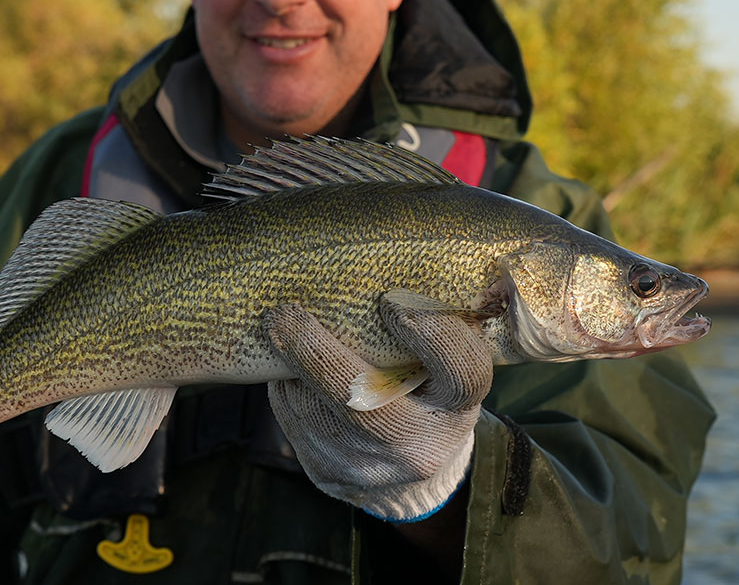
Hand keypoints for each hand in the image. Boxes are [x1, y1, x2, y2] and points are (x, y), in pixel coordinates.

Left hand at [262, 292, 494, 521]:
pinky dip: (287, 387)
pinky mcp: (329, 475)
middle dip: (319, 356)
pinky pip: (295, 423)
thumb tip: (399, 259)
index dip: (432, 336)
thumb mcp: (445, 368)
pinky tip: (284, 364)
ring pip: (317, 412)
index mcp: (457, 409)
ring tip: (278, 326)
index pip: (460, 373)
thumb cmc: (425, 396)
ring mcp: (370, 468)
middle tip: (287, 312)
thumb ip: (434, 328)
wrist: (407, 479)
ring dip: (293, 366)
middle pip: (366, 405)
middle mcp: (418, 445)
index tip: (393, 301)